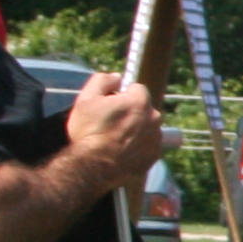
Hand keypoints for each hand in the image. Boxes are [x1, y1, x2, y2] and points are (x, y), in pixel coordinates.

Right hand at [59, 73, 167, 199]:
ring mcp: (157, 138)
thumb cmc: (89, 131)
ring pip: (147, 127)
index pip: (136, 89)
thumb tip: (116, 76)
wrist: (94, 165)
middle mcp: (154, 118)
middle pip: (143, 108)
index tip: (110, 105)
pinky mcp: (154, 155)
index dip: (121, 95)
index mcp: (140, 101)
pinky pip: (147, 145)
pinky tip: (121, 151)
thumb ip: (102, 81)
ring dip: (135, 129)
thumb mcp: (86, 99)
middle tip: (110, 124)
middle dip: (130, 112)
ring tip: (114, 139)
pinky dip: (138, 146)